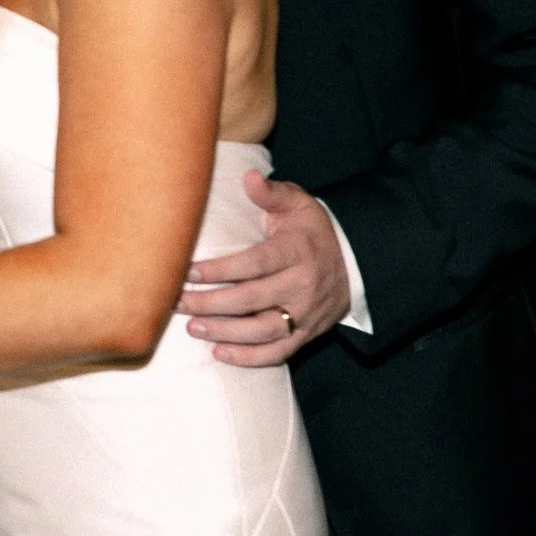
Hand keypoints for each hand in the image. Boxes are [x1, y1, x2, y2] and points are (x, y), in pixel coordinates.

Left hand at [177, 170, 350, 367]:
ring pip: (263, 330)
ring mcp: (306, 314)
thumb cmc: (313, 231)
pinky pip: (278, 352)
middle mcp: (302, 285)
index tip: (189, 272)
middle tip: (178, 302)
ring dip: (225, 332)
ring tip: (192, 328)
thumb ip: (271, 193)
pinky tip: (220, 353)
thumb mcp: (298, 204)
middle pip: (252, 299)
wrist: (357, 263)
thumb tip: (249, 177)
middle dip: (210, 303)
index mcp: (296, 252)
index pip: (254, 263)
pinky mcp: (308, 334)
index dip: (220, 270)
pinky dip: (250, 358)